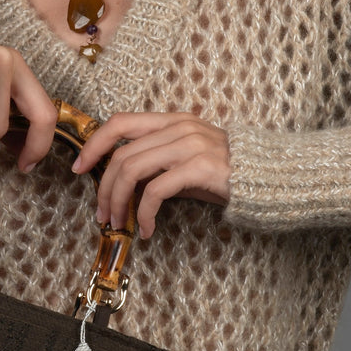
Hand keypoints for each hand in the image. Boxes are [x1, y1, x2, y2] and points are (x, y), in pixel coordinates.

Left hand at [72, 112, 230, 238]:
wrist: (271, 178)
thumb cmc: (227, 174)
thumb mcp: (186, 163)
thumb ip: (156, 166)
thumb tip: (122, 184)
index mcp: (172, 121)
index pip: (120, 122)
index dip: (94, 144)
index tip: (79, 168)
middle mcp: (179, 128)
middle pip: (121, 155)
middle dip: (103, 188)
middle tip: (101, 214)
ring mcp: (189, 145)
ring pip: (132, 170)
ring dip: (118, 202)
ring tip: (118, 223)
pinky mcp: (199, 167)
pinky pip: (155, 191)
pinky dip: (143, 214)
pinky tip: (145, 229)